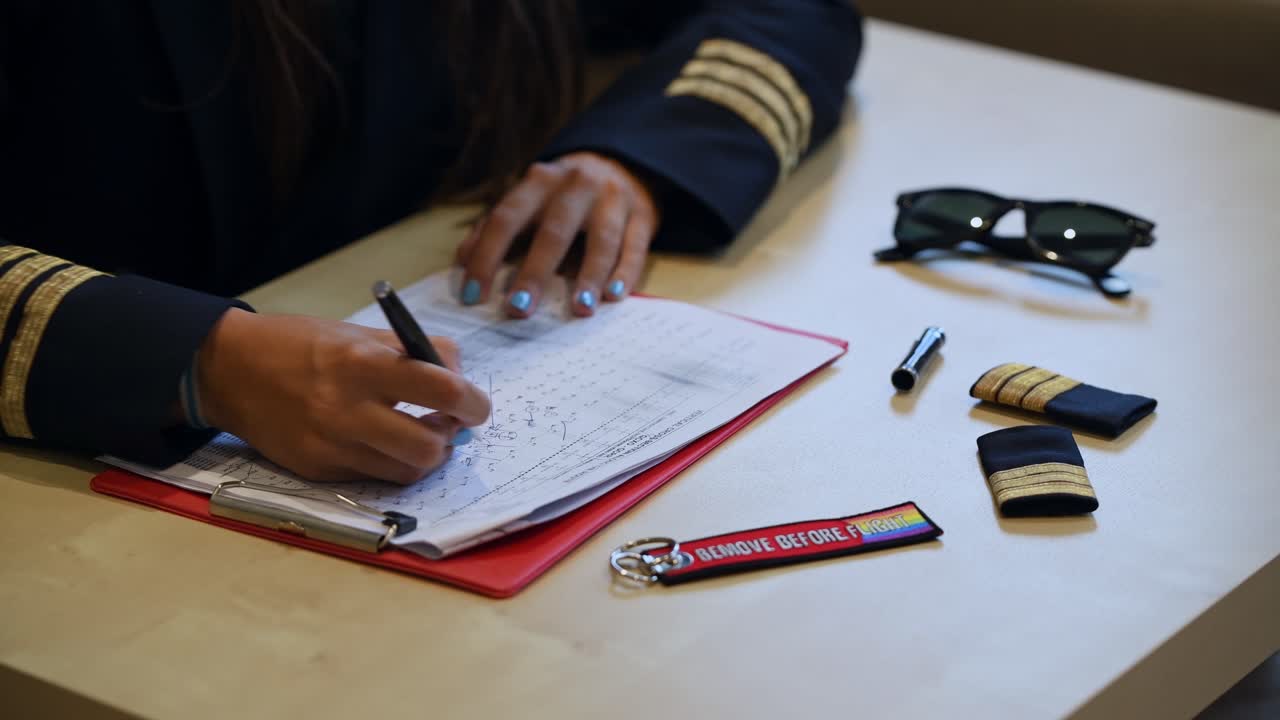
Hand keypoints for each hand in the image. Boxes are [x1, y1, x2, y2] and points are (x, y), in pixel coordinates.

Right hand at [195, 309, 490, 483]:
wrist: (230, 370)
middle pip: (429, 447)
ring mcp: (331, 445)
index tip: (477, 406)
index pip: (442, 389)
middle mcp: (348, 409)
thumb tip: (460, 378)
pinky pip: (373, 477)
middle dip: (450, 439)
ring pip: (406, 471)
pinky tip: (382, 442)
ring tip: (421, 435)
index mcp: (363, 364)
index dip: (472, 402)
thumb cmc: (302, 345)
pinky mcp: (318, 469)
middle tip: (449, 425)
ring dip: (425, 457)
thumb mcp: (359, 335)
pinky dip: (389, 463)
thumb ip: (413, 353)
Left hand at [454, 151, 660, 317]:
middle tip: (519, 309)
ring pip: (601, 240)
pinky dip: (625, 273)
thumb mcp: (529, 199)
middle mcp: (576, 185)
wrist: (622, 162)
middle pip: (553, 232)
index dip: (486, 257)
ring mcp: (613, 199)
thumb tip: (463, 259)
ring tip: (579, 309)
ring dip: (589, 276)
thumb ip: (495, 226)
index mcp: (539, 182)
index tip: (473, 295)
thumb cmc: (564, 193)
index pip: (506, 219)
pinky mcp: (643, 215)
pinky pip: (635, 247)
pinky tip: (614, 296)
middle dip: (534, 273)